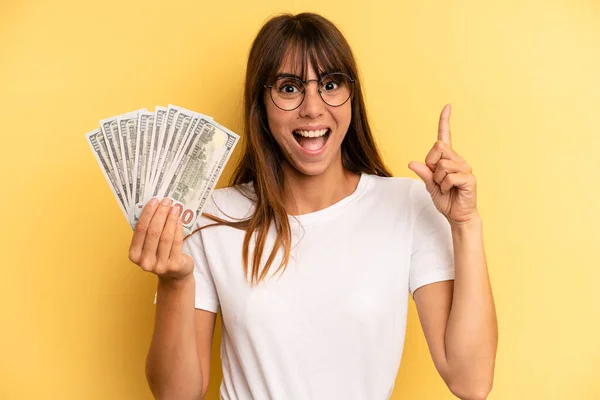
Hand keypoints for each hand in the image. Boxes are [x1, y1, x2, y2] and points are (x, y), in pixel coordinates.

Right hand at [128, 197, 193, 280]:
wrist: (174, 274)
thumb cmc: (159, 254)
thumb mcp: (149, 245)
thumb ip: (148, 230)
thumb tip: (154, 205)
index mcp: (134, 255)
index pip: (140, 229)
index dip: (148, 213)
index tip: (154, 200)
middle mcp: (145, 262)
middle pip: (153, 232)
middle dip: (160, 214)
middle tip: (167, 201)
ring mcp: (160, 265)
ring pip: (166, 237)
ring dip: (171, 219)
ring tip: (175, 208)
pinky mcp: (174, 265)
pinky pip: (176, 243)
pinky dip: (178, 229)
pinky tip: (179, 219)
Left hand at [408, 104, 478, 225]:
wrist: (457, 215)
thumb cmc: (445, 199)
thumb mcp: (429, 185)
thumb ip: (423, 173)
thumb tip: (411, 163)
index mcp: (447, 158)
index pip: (445, 136)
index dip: (445, 121)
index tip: (447, 106)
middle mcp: (458, 159)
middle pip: (438, 148)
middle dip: (431, 164)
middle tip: (437, 179)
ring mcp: (465, 167)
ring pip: (442, 164)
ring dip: (438, 179)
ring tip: (445, 187)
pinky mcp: (469, 178)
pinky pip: (449, 177)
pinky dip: (445, 186)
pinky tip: (451, 191)